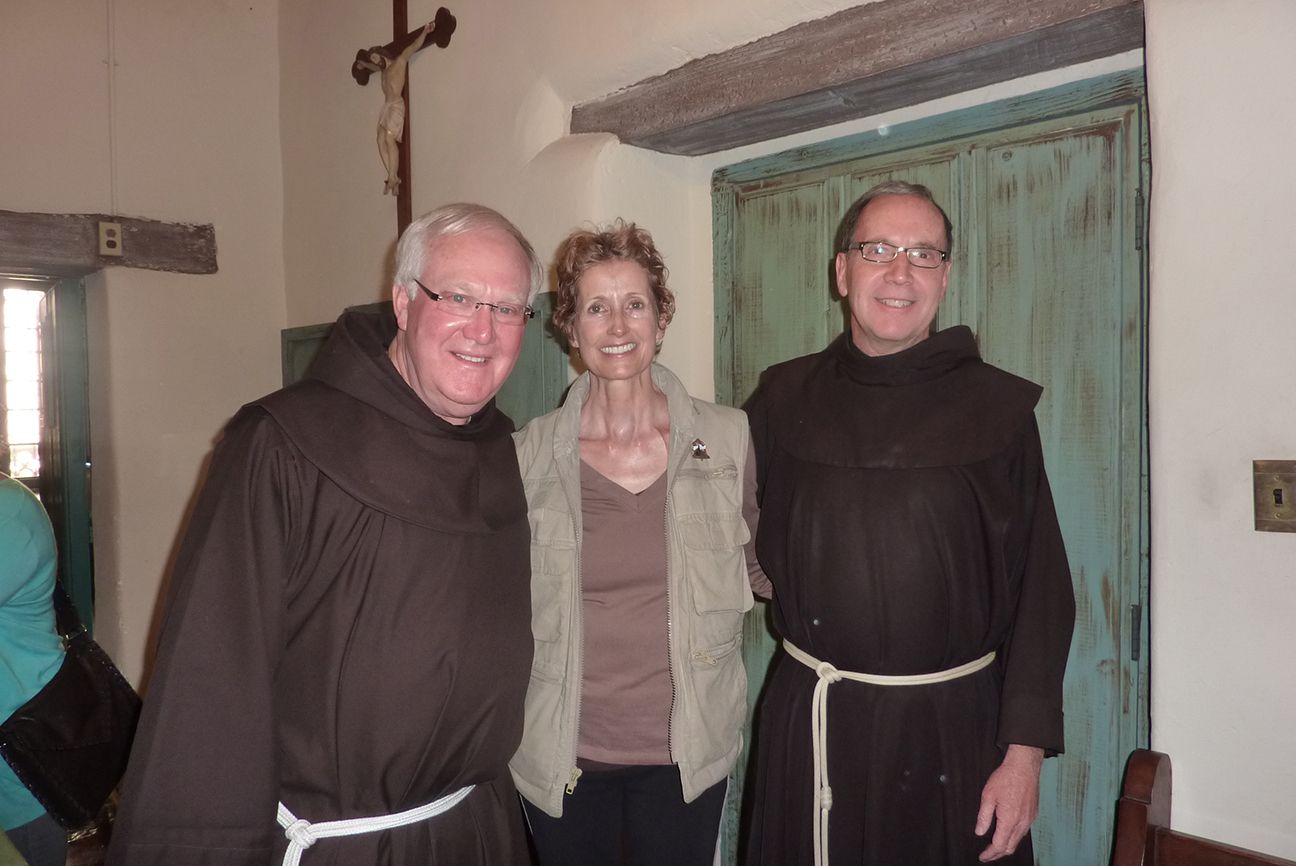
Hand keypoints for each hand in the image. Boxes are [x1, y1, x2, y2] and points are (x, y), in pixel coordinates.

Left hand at [975, 744, 1042, 860]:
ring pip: (1018, 840)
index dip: (990, 854)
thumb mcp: (988, 796)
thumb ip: (983, 816)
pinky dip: (1014, 837)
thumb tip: (980, 832)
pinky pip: (1024, 831)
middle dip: (998, 854)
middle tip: (988, 854)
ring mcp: (1029, 819)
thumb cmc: (1006, 778)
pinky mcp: (1033, 814)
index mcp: (1009, 820)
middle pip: (1010, 847)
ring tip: (996, 846)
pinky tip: (1007, 832)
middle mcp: (1022, 823)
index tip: (983, 856)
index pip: (999, 845)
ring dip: (1006, 846)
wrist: (1024, 767)